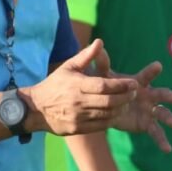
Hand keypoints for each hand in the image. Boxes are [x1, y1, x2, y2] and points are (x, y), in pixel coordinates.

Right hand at [25, 40, 139, 135]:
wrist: (36, 108)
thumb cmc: (55, 84)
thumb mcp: (68, 67)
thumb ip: (86, 56)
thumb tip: (100, 41)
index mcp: (76, 84)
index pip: (103, 86)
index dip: (121, 85)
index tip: (133, 83)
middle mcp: (78, 101)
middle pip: (108, 102)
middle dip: (125, 98)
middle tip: (135, 93)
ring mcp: (78, 116)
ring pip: (106, 115)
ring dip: (121, 109)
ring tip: (128, 103)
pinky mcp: (78, 128)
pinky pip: (100, 126)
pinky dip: (111, 120)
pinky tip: (117, 113)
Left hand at [107, 60, 171, 152]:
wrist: (105, 106)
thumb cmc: (107, 88)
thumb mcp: (102, 75)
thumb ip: (101, 62)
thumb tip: (97, 44)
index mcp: (139, 82)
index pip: (147, 75)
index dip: (152, 71)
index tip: (157, 66)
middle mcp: (148, 95)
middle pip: (161, 93)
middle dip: (168, 94)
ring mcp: (150, 110)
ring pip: (163, 113)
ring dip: (169, 116)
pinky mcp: (147, 124)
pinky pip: (157, 133)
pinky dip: (163, 141)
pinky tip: (167, 149)